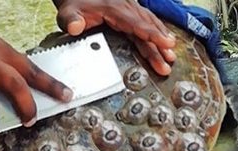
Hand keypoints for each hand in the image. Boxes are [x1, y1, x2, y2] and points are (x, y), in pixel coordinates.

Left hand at [53, 0, 175, 74]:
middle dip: (159, 43)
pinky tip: (164, 41)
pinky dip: (157, 32)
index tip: (166, 43)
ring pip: (149, 23)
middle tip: (169, 59)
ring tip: (170, 55)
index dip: (152, 34)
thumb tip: (75, 27)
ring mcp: (128, 8)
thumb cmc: (73, 3)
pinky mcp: (128, 12)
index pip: (137, 23)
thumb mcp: (67, 11)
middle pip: (147, 25)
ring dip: (161, 39)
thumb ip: (70, 20)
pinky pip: (146, 22)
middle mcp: (125, 6)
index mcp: (113, 8)